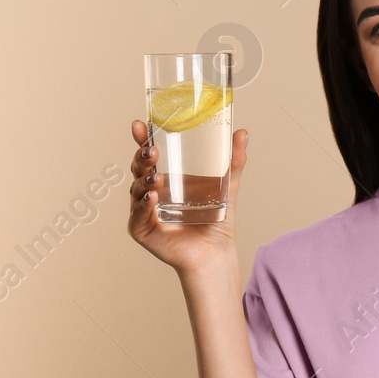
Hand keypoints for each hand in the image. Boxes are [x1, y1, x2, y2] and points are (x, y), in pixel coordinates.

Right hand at [127, 119, 248, 276]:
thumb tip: (242, 133)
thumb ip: (234, 161)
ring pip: (136, 190)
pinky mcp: (141, 230)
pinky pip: (137, 215)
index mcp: (165, 179)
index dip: (142, 139)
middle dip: (142, 158)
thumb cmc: (216, 222)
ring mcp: (143, 211)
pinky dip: (143, 205)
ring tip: (156, 177)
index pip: (149, 155)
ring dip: (144, 181)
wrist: (216, 253)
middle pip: (138, 169)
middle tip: (152, 151)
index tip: (140, 124)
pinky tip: (152, 198)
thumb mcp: (226, 186)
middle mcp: (150, 192)